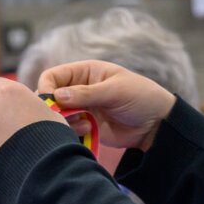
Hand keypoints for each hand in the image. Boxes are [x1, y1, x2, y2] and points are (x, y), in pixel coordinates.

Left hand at [0, 77, 72, 176]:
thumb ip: (34, 108)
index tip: (11, 107)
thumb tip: (33, 113)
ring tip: (14, 154)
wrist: (43, 170)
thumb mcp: (51, 114)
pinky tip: (7, 165)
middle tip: (16, 136)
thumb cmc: (53, 139)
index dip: (3, 97)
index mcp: (8, 92)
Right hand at [35, 60, 176, 157]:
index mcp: (85, 72)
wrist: (156, 124)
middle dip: (54, 108)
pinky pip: (68, 129)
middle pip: (50, 97)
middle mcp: (78, 89)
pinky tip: (90, 129)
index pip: (52, 76)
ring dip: (65, 121)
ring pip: (57, 115)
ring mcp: (80, 108)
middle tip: (65, 116)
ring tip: (85, 123)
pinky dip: (73, 131)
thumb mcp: (115, 91)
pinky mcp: (84, 125)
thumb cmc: (140, 97)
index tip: (51, 102)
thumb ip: (86, 93)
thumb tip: (56, 96)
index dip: (47, 88)